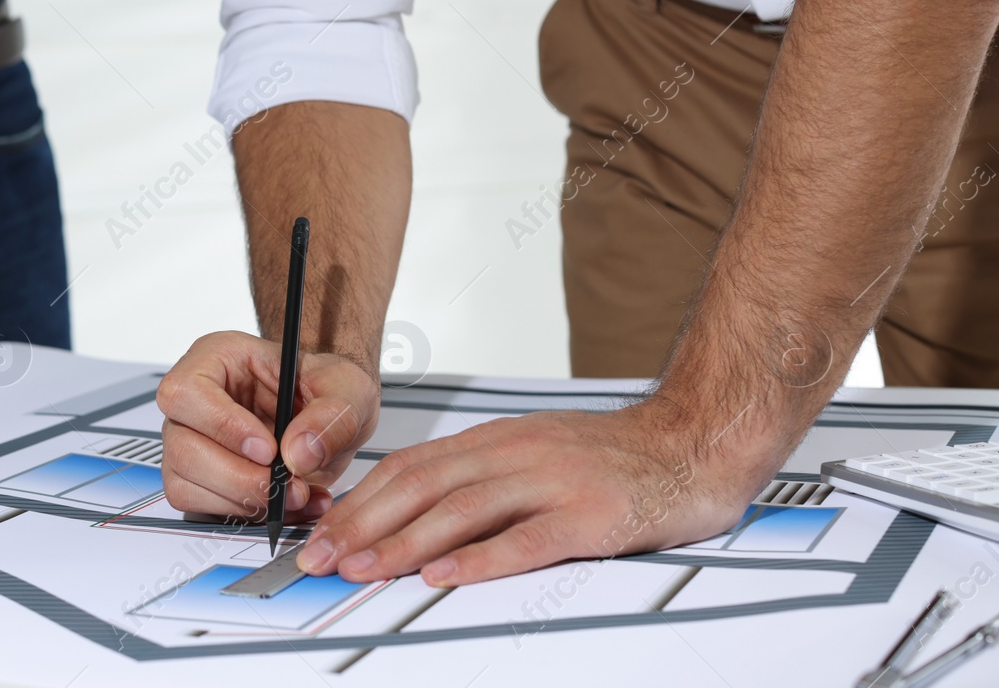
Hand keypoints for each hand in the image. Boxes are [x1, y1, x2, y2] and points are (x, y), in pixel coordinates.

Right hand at [157, 330, 379, 523]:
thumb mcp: (348, 387)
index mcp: (216, 358)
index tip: (268, 450)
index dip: (222, 425)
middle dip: (239, 478)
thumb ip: (331, 415)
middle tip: (288, 484)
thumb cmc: (325, 386)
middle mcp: (193, 401)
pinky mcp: (199, 480)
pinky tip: (286, 504)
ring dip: (245, 501)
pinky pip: (202, 508)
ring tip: (296, 493)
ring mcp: (189, 442)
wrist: (330, 416)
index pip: (187, 391)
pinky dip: (248, 516)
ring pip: (185, 484)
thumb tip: (298, 452)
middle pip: (182, 447)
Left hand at [296, 402, 755, 586]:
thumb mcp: (533, 452)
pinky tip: (445, 576)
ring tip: (365, 569)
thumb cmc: (612, 457)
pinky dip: (481, 558)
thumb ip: (480, 476)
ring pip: (463, 509)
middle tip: (324, 558)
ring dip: (405, 543)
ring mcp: (553, 481)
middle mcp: (516, 453)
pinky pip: (528, 538)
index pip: (410, 468)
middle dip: (365, 524)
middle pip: (423, 486)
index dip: (360, 502)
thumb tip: (412, 513)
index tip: (322, 534)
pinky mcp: (590, 513)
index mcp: (497, 440)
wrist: (693, 442)